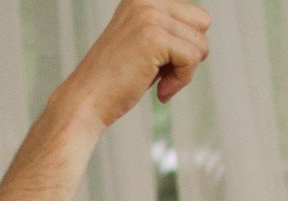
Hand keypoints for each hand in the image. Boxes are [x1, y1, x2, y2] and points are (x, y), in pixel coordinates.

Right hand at [73, 0, 211, 123]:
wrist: (84, 103)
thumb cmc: (113, 82)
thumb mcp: (141, 44)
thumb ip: (167, 31)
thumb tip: (202, 35)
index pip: (194, 15)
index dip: (183, 45)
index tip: (158, 64)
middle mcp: (146, 0)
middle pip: (203, 22)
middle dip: (188, 54)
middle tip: (161, 74)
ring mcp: (149, 16)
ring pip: (200, 43)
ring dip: (183, 71)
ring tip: (156, 83)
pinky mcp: (154, 38)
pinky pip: (192, 59)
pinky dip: (180, 81)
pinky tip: (159, 91)